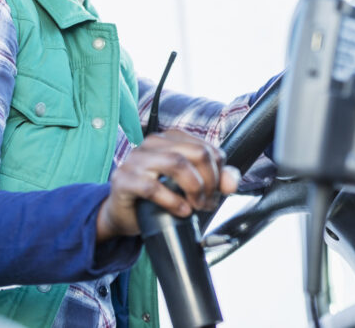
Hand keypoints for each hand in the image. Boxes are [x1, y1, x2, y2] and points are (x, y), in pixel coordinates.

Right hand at [96, 129, 240, 240]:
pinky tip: (181, 210)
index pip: (208, 149)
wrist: (122, 214)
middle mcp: (153, 143)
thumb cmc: (155, 196)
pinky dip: (173, 201)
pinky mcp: (124, 179)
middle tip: (207, 202)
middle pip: (197, 153)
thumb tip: (232, 182)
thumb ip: (213, 180)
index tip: (216, 194)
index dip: (219, 174)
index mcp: (170, 139)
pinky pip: (153, 186)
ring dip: (194, 188)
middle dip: (210, 181)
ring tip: (195, 205)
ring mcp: (136, 159)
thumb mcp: (187, 186)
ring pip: (177, 163)